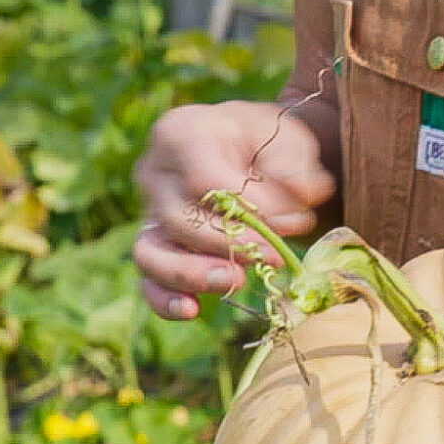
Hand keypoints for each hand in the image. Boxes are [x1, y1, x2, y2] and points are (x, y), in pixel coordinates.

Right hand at [133, 100, 335, 319]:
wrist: (252, 152)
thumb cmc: (268, 144)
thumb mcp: (289, 140)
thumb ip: (295, 169)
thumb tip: (296, 210)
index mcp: (180, 133)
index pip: (206, 180)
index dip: (250, 209)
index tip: (294, 223)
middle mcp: (154, 173)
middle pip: (178, 219)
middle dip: (231, 245)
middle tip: (275, 257)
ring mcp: (149, 213)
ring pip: (152, 253)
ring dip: (194, 274)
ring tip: (236, 282)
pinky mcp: (153, 247)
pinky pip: (147, 280)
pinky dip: (164, 300)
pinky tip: (193, 310)